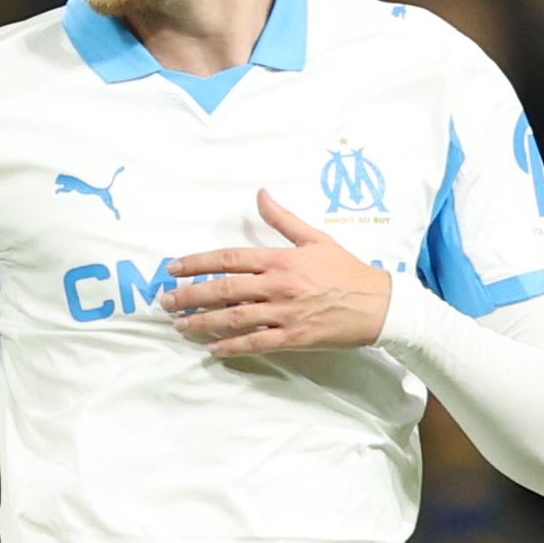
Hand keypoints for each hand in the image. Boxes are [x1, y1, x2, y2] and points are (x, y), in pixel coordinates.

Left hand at [166, 188, 390, 355]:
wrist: (378, 304)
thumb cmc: (346, 269)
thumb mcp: (315, 238)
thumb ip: (283, 219)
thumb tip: (261, 194)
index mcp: (280, 259)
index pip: (229, 258)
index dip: (197, 263)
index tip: (174, 268)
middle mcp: (278, 285)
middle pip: (224, 289)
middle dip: (190, 295)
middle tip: (166, 301)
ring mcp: (285, 313)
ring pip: (234, 318)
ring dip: (203, 322)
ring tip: (180, 326)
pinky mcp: (294, 337)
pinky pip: (256, 342)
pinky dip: (232, 346)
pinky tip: (213, 348)